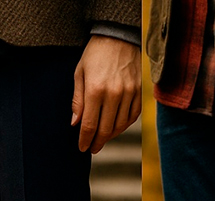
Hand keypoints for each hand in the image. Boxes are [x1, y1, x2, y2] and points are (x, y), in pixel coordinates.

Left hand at [71, 35, 140, 153]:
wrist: (118, 37)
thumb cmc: (95, 54)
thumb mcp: (80, 73)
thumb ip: (78, 100)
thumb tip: (75, 123)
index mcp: (95, 90)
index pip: (90, 125)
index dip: (85, 140)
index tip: (83, 148)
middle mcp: (114, 94)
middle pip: (105, 129)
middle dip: (97, 142)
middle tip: (92, 148)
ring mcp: (129, 93)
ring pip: (120, 125)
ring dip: (111, 135)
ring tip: (103, 138)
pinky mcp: (139, 92)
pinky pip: (133, 116)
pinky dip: (124, 125)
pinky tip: (116, 127)